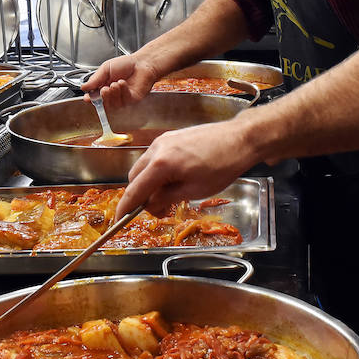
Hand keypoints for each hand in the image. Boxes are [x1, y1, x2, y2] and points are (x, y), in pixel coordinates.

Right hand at [81, 53, 162, 107]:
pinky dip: (122, 91)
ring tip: (115, 83)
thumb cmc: (126, 64)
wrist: (142, 63)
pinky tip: (123, 83)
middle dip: (103, 97)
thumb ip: (95, 78)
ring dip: (113, 93)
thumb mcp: (106, 68)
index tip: (87, 98)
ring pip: (113, 104)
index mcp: (104, 87)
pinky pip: (124, 100)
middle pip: (103, 103)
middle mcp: (113, 95)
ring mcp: (122, 98)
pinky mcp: (132, 100)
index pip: (95, 97)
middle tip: (104, 89)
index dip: (90, 99)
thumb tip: (83, 87)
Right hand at [116, 119, 256, 218]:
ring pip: (144, 167)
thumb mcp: (194, 190)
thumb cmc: (222, 165)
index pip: (133, 190)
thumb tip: (150, 204)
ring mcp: (163, 140)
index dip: (124, 208)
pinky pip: (155, 158)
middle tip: (161, 210)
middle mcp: (157, 149)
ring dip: (150, 184)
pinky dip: (158, 172)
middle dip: (141, 197)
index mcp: (161, 164)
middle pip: (134, 178)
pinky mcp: (171, 137)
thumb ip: (166, 198)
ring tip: (171, 196)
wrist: (240, 139)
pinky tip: (175, 180)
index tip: (119, 221)